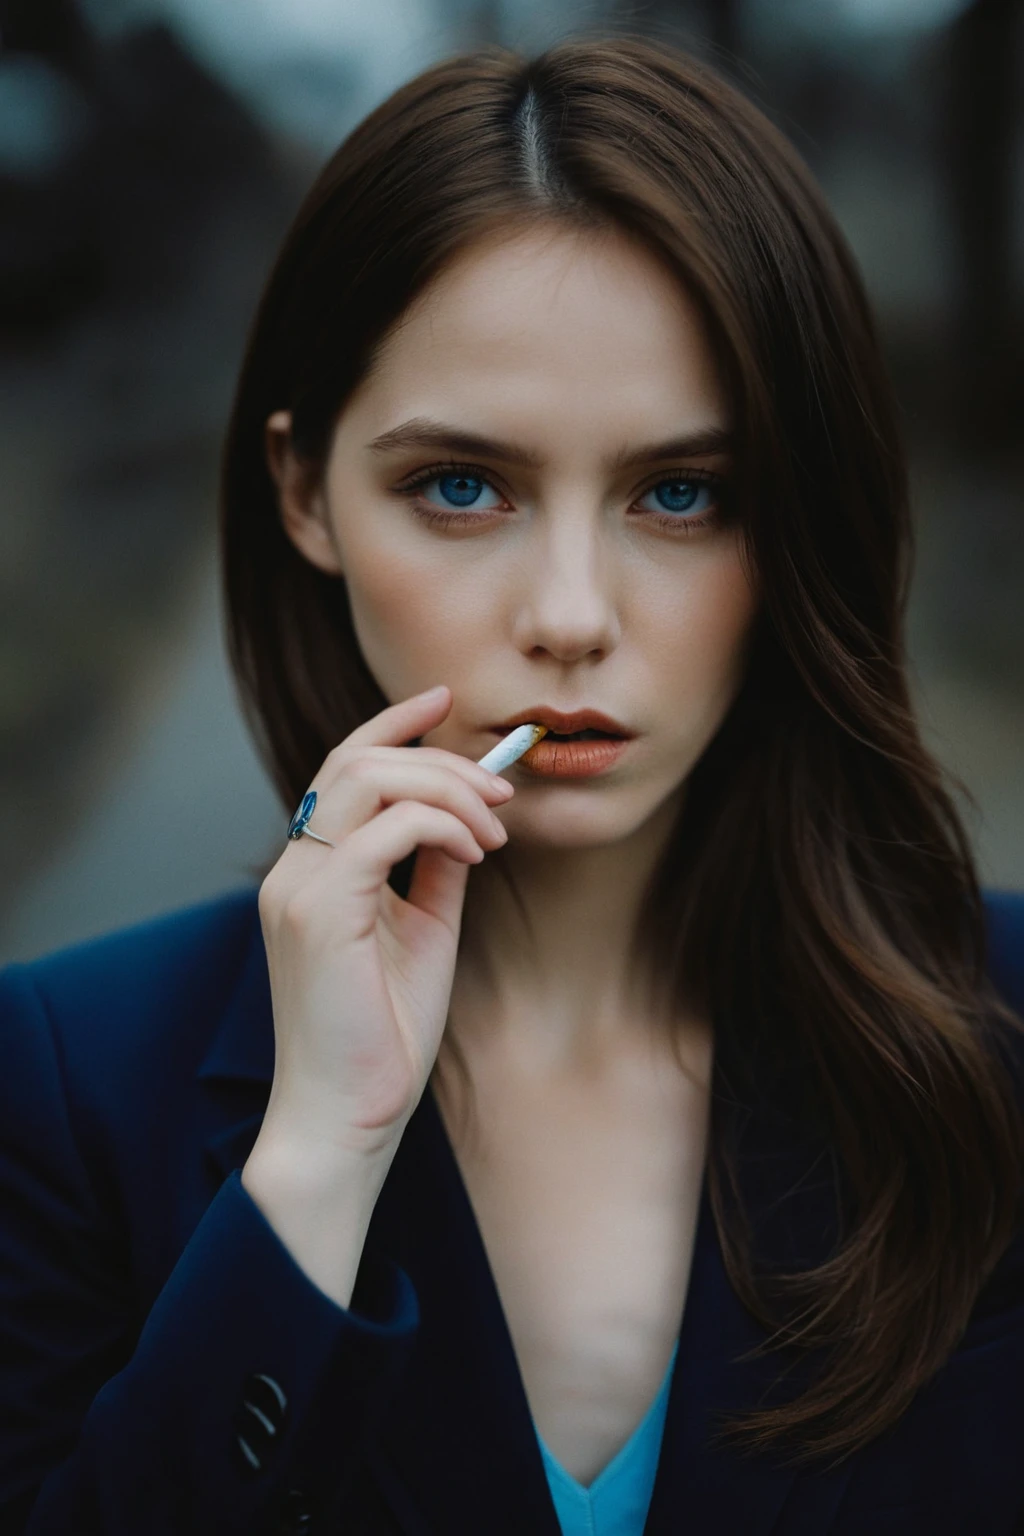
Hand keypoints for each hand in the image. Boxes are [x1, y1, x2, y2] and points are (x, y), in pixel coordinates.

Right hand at [253, 685, 511, 1164]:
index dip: (391, 724)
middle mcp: (291, 871)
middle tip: (502, 792)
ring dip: (447, 788)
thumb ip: (434, 873)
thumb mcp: (421, 934)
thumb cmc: (381, 1037)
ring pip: (367, 781)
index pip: (339, 768)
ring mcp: (298, 889)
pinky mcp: (319, 913)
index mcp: (310, 873)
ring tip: (495, 827)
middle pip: (356, 762)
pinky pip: (384, 831)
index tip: (444, 699)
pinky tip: (478, 854)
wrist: (346, 1120)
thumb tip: (468, 823)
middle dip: (440, 760)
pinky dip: (441, 826)